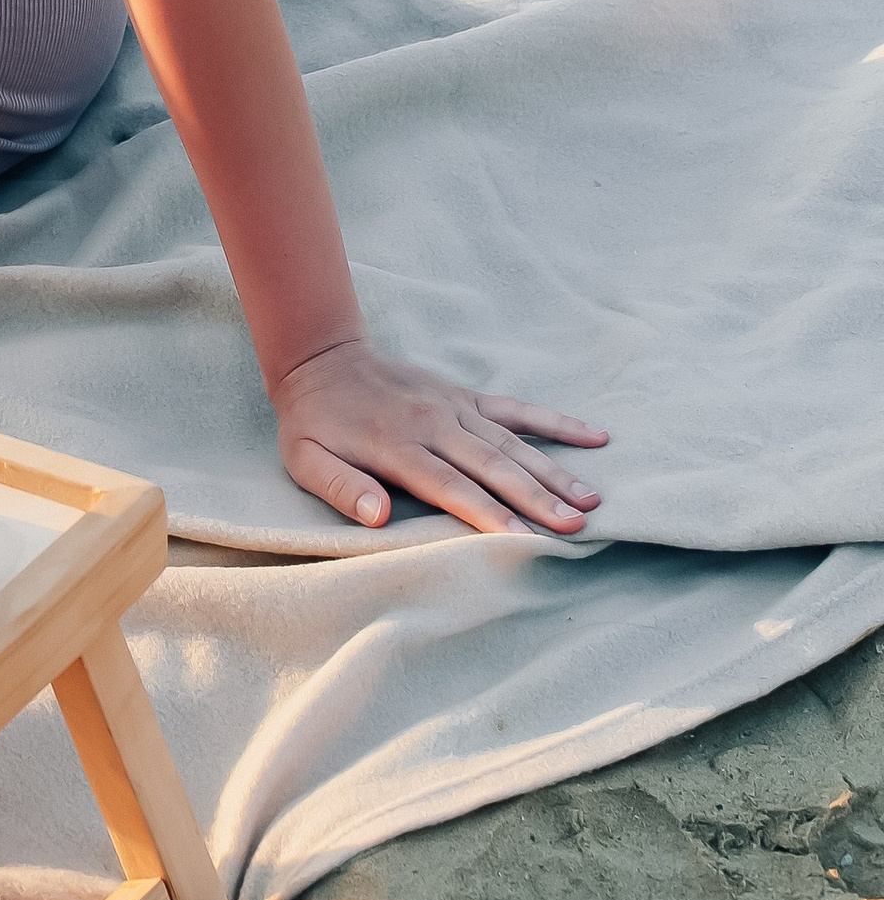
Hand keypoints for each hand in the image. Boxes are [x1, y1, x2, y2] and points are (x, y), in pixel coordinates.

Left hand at [273, 336, 606, 536]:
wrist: (321, 358)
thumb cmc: (313, 423)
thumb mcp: (305, 460)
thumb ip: (341, 487)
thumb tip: (377, 514)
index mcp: (398, 446)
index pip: (451, 486)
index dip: (488, 514)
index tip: (523, 541)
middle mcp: (434, 424)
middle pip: (492, 466)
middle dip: (536, 498)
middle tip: (576, 525)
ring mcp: (454, 407)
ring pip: (512, 442)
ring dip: (553, 471)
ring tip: (591, 500)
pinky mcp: (464, 397)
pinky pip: (516, 409)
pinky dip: (555, 422)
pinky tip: (593, 435)